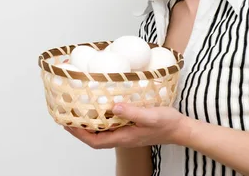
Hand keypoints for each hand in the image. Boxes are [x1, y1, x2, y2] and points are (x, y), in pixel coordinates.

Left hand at [64, 103, 190, 148]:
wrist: (180, 129)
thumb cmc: (167, 124)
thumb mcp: (151, 116)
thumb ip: (132, 112)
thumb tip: (113, 107)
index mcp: (124, 137)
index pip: (95, 141)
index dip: (79, 135)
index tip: (68, 124)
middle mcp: (122, 137)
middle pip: (94, 138)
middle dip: (79, 130)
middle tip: (67, 116)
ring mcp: (126, 133)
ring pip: (101, 132)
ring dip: (88, 124)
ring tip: (78, 111)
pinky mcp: (130, 127)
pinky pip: (110, 126)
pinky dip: (100, 119)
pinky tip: (99, 108)